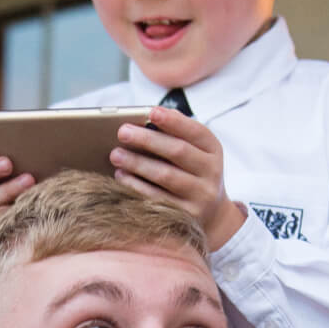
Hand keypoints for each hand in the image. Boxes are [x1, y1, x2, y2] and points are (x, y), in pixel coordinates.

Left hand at [109, 110, 244, 251]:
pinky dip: (136, 186)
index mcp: (213, 150)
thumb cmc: (191, 172)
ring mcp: (201, 196)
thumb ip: (176, 133)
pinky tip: (121, 176)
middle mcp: (212, 172)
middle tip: (122, 132)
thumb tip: (148, 116)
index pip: (196, 131)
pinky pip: (157, 199)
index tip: (152, 112)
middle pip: (178, 151)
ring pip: (166, 176)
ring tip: (115, 154)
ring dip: (137, 163)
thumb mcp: (193, 151)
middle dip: (148, 140)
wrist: (211, 214)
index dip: (174, 121)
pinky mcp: (187, 216)